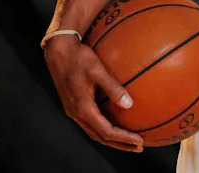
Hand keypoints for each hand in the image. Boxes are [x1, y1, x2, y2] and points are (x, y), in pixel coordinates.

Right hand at [43, 35, 143, 152]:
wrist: (58, 50)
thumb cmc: (78, 57)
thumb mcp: (97, 70)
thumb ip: (112, 87)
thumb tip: (129, 105)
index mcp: (83, 108)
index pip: (107, 132)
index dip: (124, 139)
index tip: (140, 141)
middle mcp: (76, 113)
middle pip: (100, 137)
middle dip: (120, 144)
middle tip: (138, 147)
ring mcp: (73, 110)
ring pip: (94, 132)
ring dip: (112, 138)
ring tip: (128, 140)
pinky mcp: (73, 104)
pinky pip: (90, 123)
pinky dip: (103, 128)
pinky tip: (113, 122)